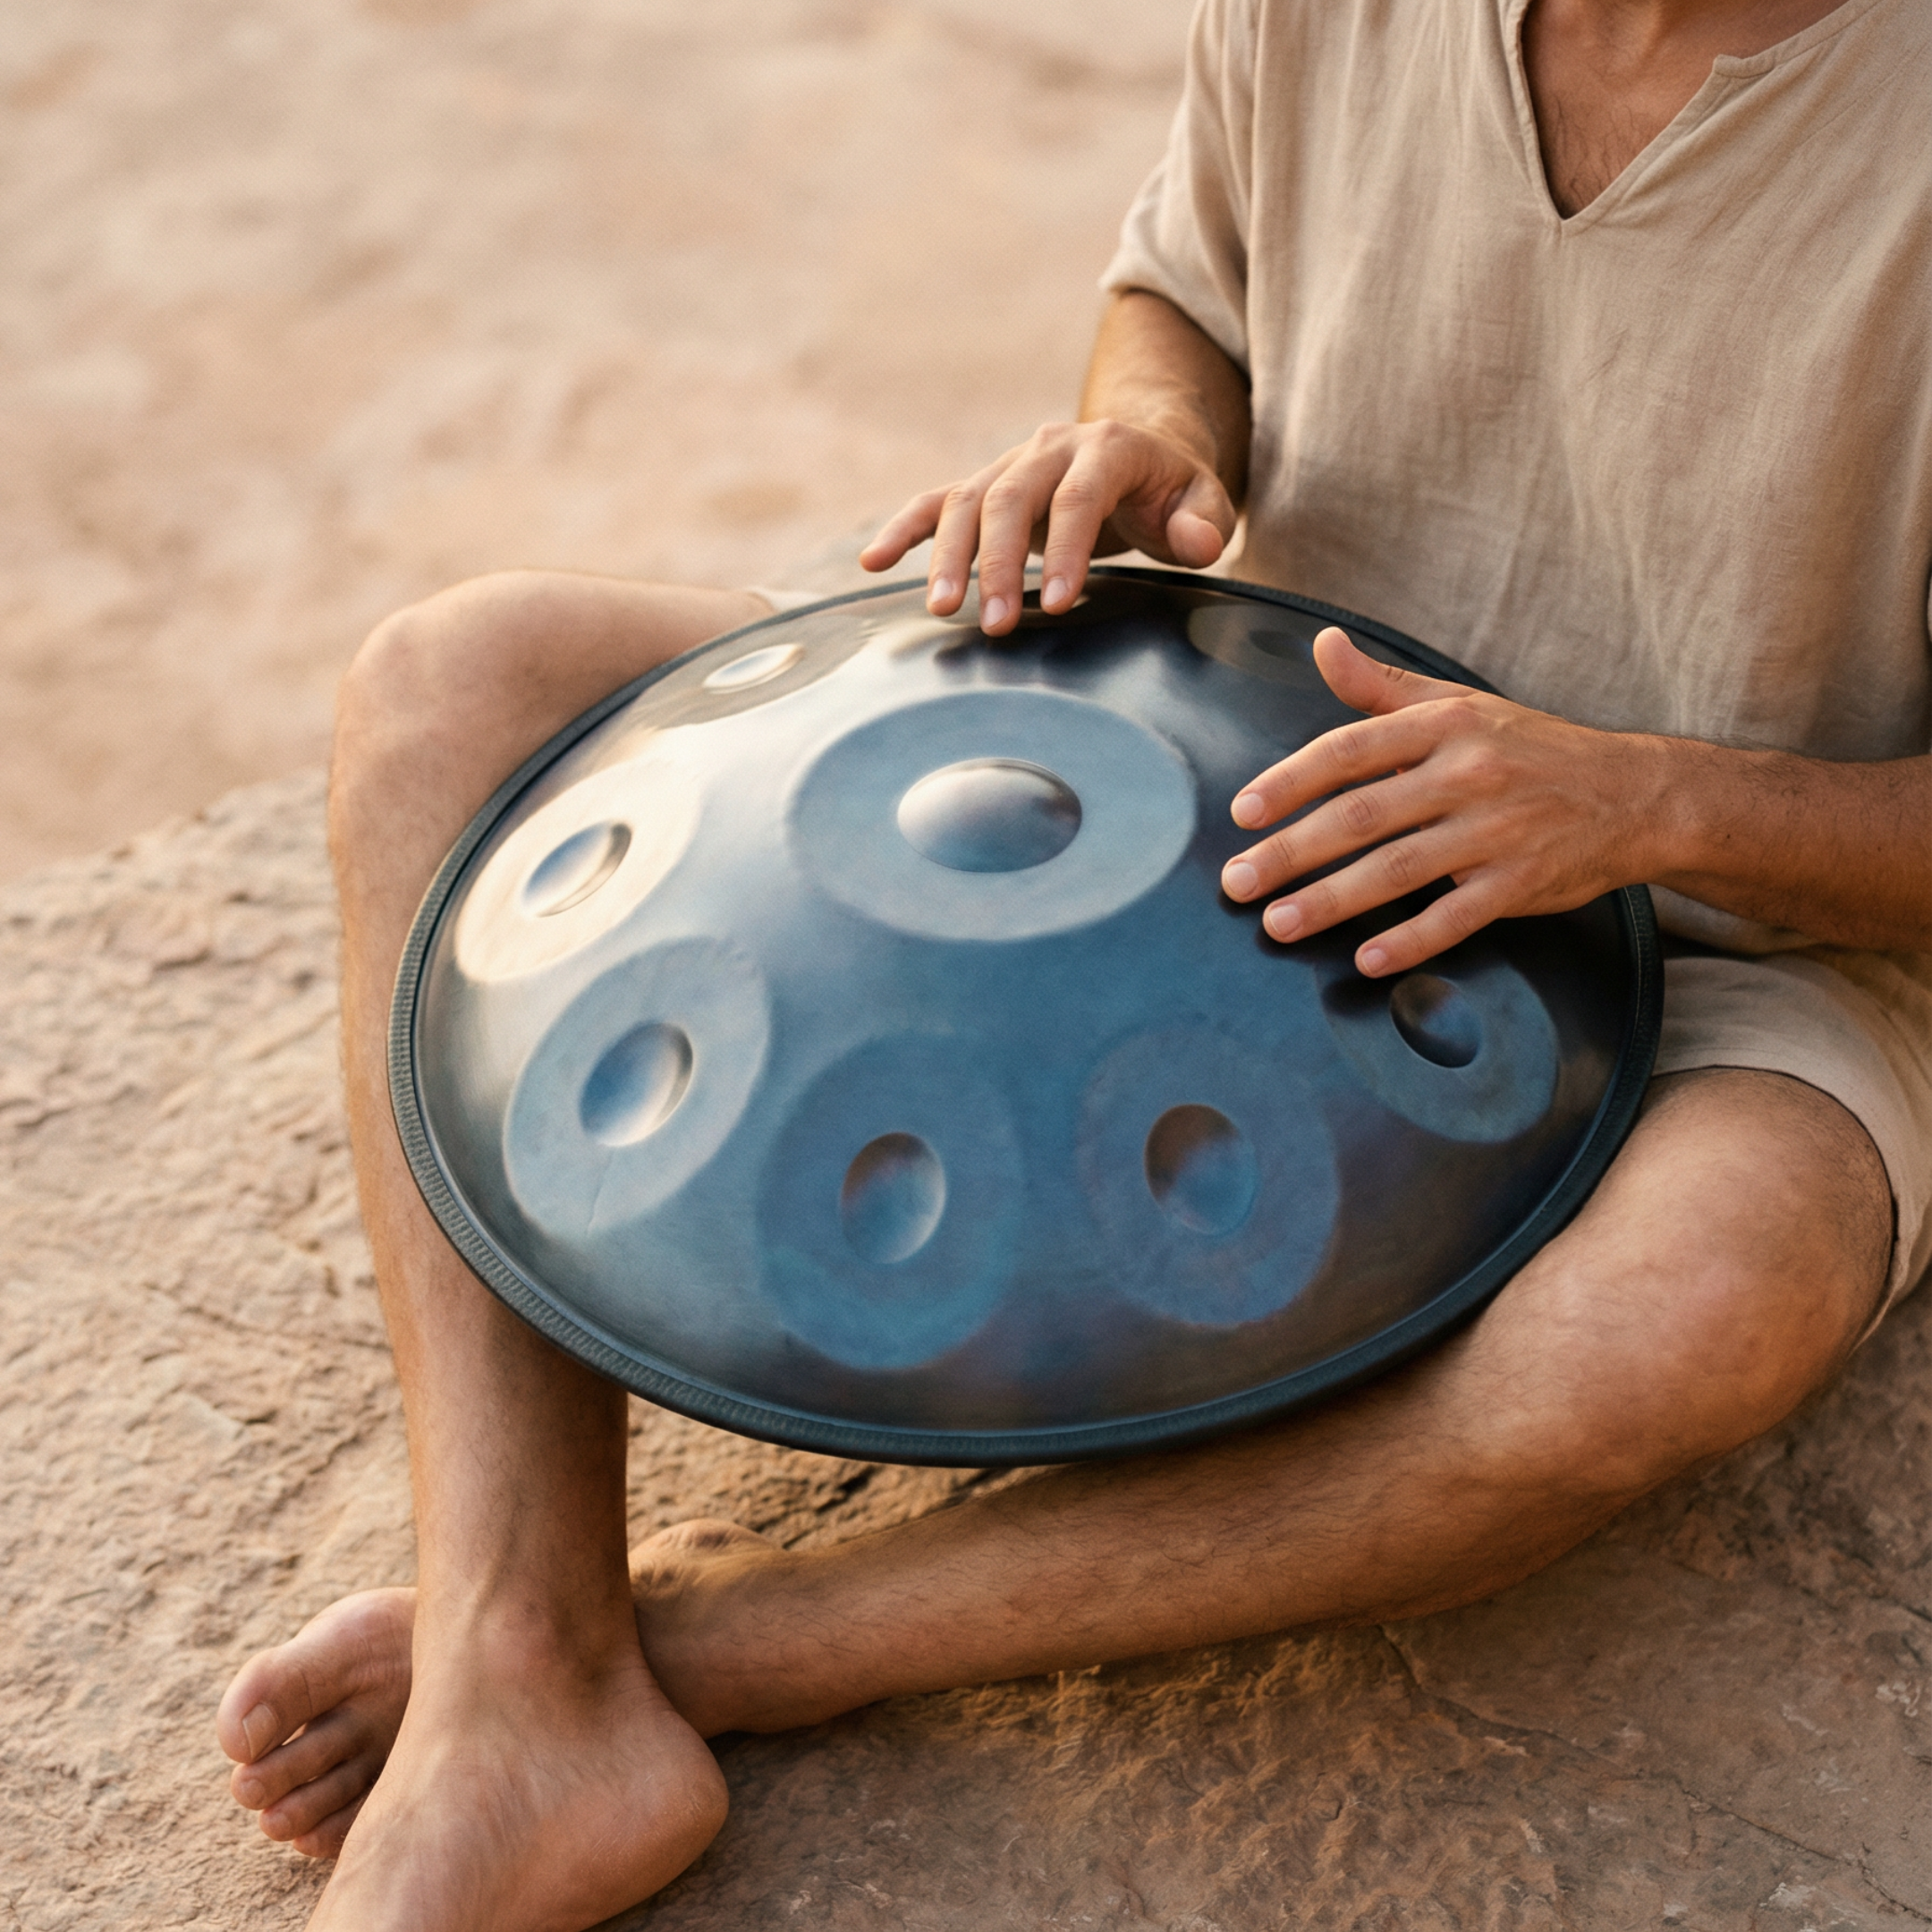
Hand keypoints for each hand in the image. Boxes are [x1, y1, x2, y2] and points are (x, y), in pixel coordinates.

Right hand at [858, 418, 1236, 636]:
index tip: (1056, 605)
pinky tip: (872, 561)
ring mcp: (1012, 465)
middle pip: (1012, 498)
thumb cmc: (1171, 493)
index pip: (1079, 497)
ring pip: (969, 501)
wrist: (1142, 454)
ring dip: (949, 556)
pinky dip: (903, 529)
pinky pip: (936, 502)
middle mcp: (1051, 447)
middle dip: (998, 563)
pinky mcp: (986, 485)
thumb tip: (1196, 543)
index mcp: (1107, 446)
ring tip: (941, 610)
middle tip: (993, 624)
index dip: (1067, 550)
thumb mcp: (1203, 502)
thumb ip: (1204, 522)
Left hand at [1219, 628, 1669, 975]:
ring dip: (1331, 901)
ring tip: (1277, 923)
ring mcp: (1495, 831)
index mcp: (1444, 725)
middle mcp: (1467, 774)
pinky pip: (1455, 917)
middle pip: (1361, 816)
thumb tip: (1323, 646)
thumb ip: (1382, 688)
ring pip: (1397, 870)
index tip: (1242, 813)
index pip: (1349, 751)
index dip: (1291, 782)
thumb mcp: (1460, 704)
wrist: (1635, 793)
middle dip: (1290, 853)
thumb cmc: (1532, 747)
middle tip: (1236, 883)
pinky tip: (1365, 960)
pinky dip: (1410, 941)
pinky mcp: (1520, 882)